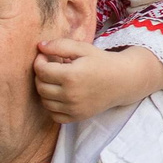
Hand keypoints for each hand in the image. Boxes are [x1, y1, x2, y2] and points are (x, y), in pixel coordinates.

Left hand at [34, 41, 162, 123]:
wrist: (123, 80)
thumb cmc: (102, 62)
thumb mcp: (83, 48)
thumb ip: (60, 45)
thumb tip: (40, 46)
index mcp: (71, 76)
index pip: (41, 71)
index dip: (39, 61)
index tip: (44, 57)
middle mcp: (71, 95)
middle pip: (41, 87)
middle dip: (41, 75)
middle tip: (50, 67)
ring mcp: (74, 108)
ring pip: (45, 102)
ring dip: (45, 90)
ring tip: (55, 80)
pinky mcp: (77, 117)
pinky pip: (54, 115)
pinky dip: (52, 106)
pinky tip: (60, 95)